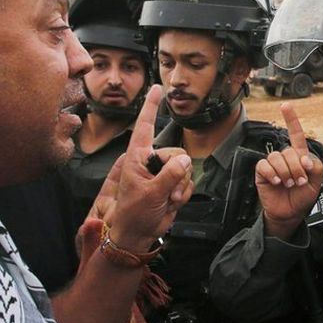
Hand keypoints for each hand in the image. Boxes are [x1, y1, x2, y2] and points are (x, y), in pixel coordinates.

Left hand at [87, 85, 192, 252]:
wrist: (138, 235)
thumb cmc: (134, 214)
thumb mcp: (151, 193)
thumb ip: (169, 175)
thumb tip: (184, 160)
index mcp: (137, 157)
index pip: (145, 126)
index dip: (151, 106)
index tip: (158, 88)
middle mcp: (150, 161)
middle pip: (176, 153)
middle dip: (176, 174)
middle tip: (165, 192)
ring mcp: (162, 173)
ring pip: (185, 168)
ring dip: (180, 187)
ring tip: (166, 200)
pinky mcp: (172, 185)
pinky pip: (188, 182)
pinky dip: (183, 194)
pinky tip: (171, 203)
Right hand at [256, 103, 322, 239]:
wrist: (290, 213)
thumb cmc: (303, 196)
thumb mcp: (316, 181)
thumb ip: (315, 166)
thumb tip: (303, 159)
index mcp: (298, 156)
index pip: (295, 134)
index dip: (291, 119)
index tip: (286, 106)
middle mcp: (284, 157)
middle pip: (289, 151)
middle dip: (296, 168)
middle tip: (299, 181)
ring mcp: (272, 164)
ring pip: (276, 157)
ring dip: (285, 173)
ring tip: (288, 184)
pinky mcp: (262, 172)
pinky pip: (264, 165)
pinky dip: (272, 173)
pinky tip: (277, 182)